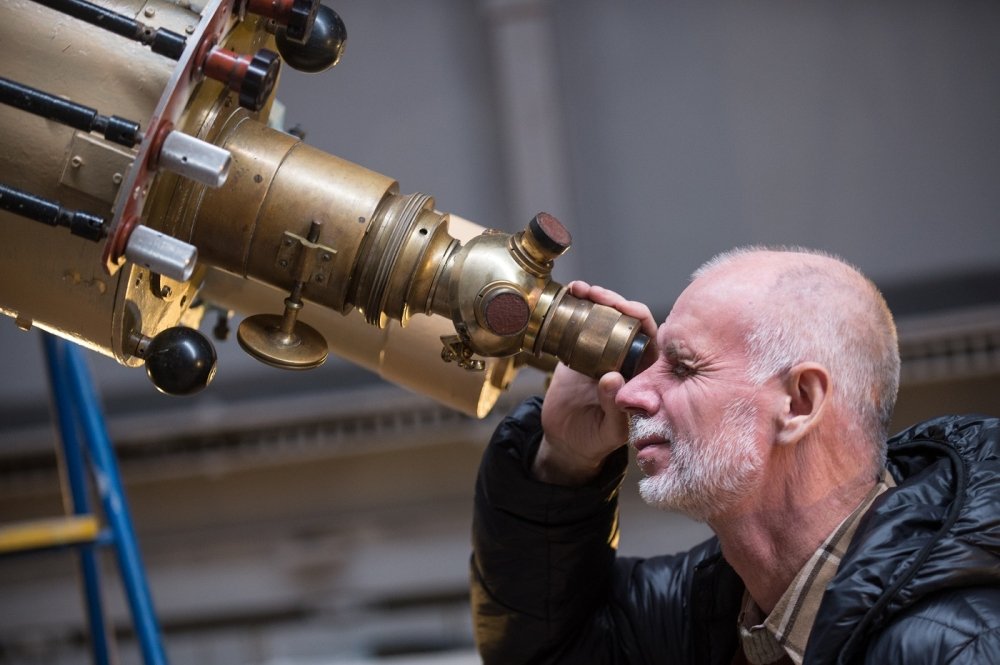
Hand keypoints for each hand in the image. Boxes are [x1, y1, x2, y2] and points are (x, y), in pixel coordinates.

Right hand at [533, 281, 656, 484]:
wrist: (566, 441)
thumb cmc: (595, 439)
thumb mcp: (609, 431)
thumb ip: (614, 407)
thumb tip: (612, 377)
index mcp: (643, 373)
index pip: (650, 335)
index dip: (637, 316)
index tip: (620, 307)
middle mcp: (625, 357)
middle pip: (625, 318)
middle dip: (612, 300)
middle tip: (594, 293)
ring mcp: (601, 352)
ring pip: (603, 316)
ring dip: (593, 299)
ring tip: (578, 289)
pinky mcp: (578, 351)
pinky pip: (578, 325)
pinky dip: (572, 310)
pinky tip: (565, 298)